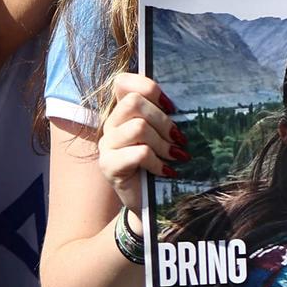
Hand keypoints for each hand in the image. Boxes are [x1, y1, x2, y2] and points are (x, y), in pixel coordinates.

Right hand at [96, 72, 179, 213]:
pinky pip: (139, 153)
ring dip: (163, 143)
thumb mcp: (161, 136)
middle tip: (178, 138)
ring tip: (176, 156)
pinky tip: (167, 171)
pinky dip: (158, 162)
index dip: (148, 87)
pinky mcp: (108, 166)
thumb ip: (162, 116)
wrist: (145, 204)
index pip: (122, 82)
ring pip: (138, 127)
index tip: (170, 107)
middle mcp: (109, 125)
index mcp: (121, 113)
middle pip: (133, 102)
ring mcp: (106, 145)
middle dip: (162, 120)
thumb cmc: (157, 165)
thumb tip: (180, 104)